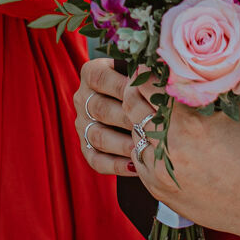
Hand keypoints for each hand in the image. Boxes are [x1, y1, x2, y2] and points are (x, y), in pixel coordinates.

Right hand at [75, 57, 142, 177]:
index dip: (122, 87)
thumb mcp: (140, 73)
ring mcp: (82, 124)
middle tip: (150, 125)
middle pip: (100, 109)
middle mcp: (82, 98)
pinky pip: (96, 159)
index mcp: (91, 74)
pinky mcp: (85, 147)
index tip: (145, 94)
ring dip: (122, 144)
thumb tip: (157, 72)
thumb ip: (145, 72)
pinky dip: (115, 165)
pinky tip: (135, 167)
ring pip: (98, 136)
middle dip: (127, 118)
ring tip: (144, 148)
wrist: (135, 107)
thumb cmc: (144, 86)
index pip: (100, 78)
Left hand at [121, 78, 239, 239]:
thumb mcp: (234, 111)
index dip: (146, 72)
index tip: (147, 67)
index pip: (149, 85)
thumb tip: (180, 70)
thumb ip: (204, 90)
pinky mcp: (157, 190)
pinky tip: (158, 143)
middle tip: (140, 85)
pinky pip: (138, 160)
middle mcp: (168, 145)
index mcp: (188, 121)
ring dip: (141, 121)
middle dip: (135, 91)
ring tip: (154, 114)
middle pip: (132, 106)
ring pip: (133, 133)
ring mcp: (159, 171)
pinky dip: (145, 148)